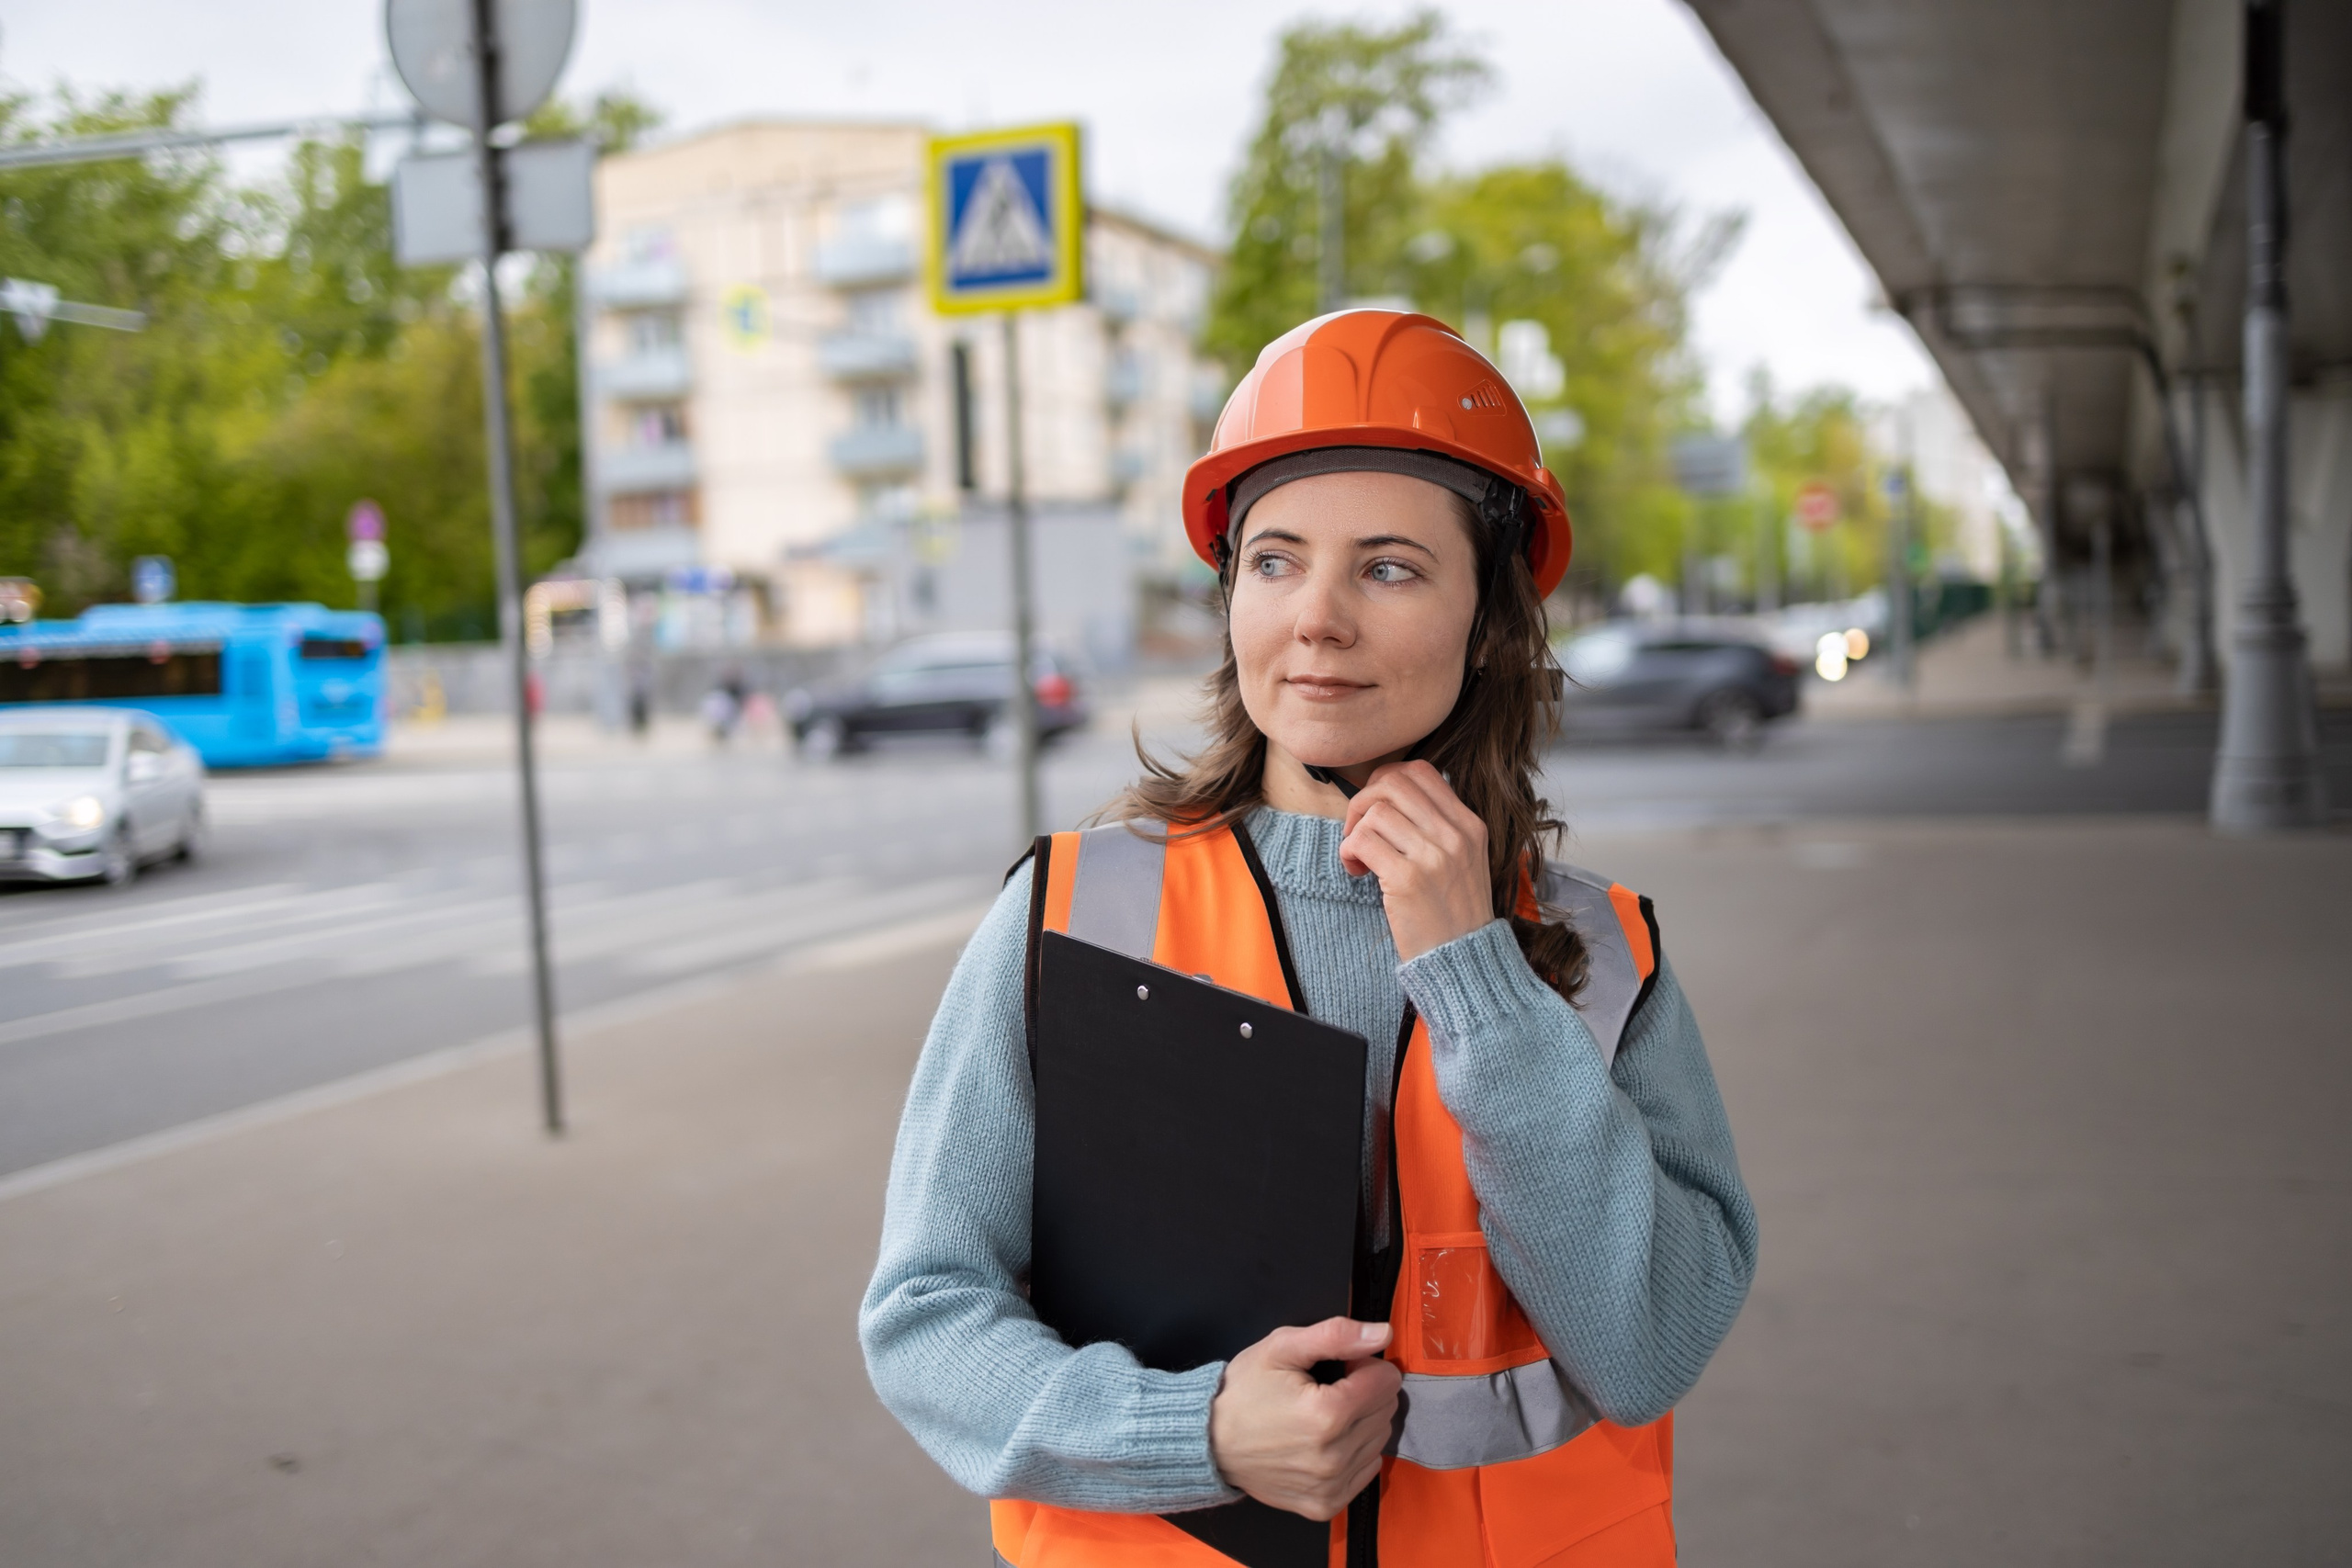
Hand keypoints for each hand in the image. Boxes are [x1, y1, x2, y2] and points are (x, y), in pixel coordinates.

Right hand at [1208, 1318, 1400, 1520]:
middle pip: (1386, 1410)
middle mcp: (1334, 1456)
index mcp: (1327, 1414)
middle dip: (1366, 1391)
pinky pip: (1367, 1470)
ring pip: (1380, 1440)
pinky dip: (1355, 1452)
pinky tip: (1326, 1442)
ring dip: (1362, 1421)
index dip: (1362, 1364)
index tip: (1338, 1367)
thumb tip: (1383, 1334)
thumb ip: (1336, 1335)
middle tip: (1327, 1388)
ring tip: (1324, 1415)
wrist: (1209, 1442)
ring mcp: (1331, 1486)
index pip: (1386, 1381)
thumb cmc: (1244, 1390)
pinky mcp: (1326, 1505)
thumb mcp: (1281, 1347)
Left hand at [1338, 761, 1492, 960]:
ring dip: (1353, 832)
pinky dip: (1348, 852)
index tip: (1375, 808)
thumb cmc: (1453, 912)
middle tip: (1359, 830)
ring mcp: (1433, 856)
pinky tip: (1357, 872)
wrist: (1463, 959)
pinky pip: (1362, 840)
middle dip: (1363, 800)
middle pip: (1393, 782)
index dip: (1386, 780)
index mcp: (1469, 825)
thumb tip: (1388, 797)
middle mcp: (1454, 835)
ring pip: (1375, 810)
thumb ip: (1437, 827)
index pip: (1421, 771)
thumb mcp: (1464, 860)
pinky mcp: (1407, 879)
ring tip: (1360, 858)